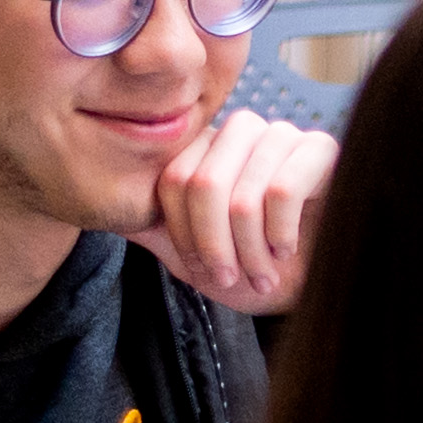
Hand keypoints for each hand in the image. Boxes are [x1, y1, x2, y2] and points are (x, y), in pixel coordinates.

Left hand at [146, 111, 333, 313]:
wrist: (314, 290)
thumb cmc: (255, 269)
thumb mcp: (192, 254)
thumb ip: (153, 226)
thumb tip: (101, 207)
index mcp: (207, 148)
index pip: (173, 180)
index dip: (186, 235)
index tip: (206, 271)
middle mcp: (242, 132)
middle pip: (202, 184)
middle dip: (215, 247)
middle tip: (233, 279)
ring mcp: (283, 136)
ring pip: (243, 195)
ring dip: (251, 251)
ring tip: (263, 274)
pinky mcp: (322, 151)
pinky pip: (283, 192)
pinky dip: (281, 234)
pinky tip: (289, 250)